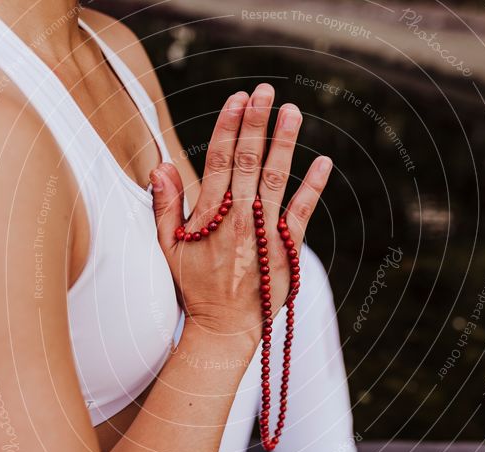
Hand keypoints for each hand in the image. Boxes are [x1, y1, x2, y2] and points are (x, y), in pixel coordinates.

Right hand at [150, 83, 332, 340]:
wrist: (223, 328)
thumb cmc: (194, 287)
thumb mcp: (168, 248)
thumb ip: (164, 206)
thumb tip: (161, 165)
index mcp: (209, 216)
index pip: (219, 160)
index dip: (229, 126)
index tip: (238, 99)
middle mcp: (238, 218)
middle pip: (248, 161)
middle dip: (257, 122)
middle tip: (266, 91)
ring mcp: (264, 232)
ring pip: (276, 178)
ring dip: (284, 142)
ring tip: (292, 111)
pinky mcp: (286, 248)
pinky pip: (302, 211)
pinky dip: (313, 186)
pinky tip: (324, 161)